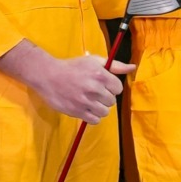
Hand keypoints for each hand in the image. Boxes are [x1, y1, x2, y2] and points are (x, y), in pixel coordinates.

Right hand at [0, 41, 127, 123]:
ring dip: (99, 108)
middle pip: (112, 101)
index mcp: (100, 75)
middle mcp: (94, 89)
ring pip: (104, 112)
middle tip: (93, 93)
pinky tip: (85, 108)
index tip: (102, 85)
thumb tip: (133, 67)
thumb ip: (115, 66)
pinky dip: (92, 116)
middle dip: (104, 98)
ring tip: (89, 101)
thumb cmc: (72, 67)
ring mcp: (85, 101)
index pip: (118, 89)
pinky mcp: (76, 111)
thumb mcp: (94, 61)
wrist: (47, 75)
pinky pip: (94, 120)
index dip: (111, 87)